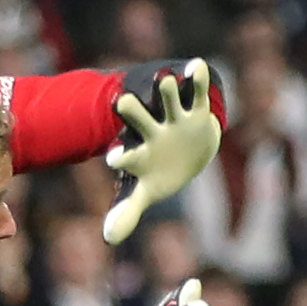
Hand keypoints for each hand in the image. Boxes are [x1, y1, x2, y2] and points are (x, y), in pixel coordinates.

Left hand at [102, 58, 222, 244]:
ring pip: (166, 100)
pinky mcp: (196, 107)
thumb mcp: (145, 189)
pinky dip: (198, 79)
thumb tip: (108, 238)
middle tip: (122, 101)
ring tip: (165, 79)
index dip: (120, 156)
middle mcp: (152, 129)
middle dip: (131, 111)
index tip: (114, 157)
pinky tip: (198, 66)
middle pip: (138, 118)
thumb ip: (127, 209)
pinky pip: (197, 91)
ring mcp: (173, 115)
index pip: (126, 155)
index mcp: (139, 152)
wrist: (185, 145)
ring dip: (165, 90)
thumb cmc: (160, 169)